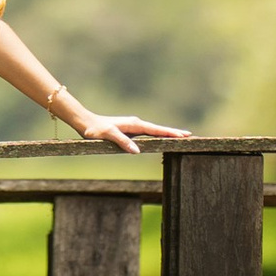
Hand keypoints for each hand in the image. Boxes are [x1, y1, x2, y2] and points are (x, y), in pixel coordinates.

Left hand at [61, 102, 188, 151]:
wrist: (86, 123)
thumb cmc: (96, 130)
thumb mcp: (108, 136)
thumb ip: (122, 142)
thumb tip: (137, 151)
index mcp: (134, 124)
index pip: (156, 130)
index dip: (169, 132)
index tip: (182, 135)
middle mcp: (136, 124)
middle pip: (158, 129)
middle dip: (173, 132)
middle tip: (188, 135)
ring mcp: (133, 126)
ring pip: (154, 130)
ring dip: (166, 133)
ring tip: (179, 136)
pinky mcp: (130, 130)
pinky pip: (147, 133)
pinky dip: (157, 135)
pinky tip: (160, 138)